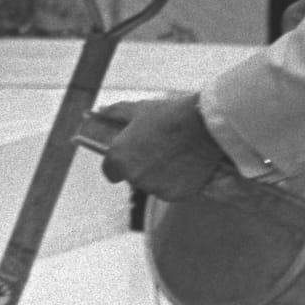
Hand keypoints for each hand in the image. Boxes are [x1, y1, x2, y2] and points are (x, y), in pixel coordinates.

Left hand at [95, 95, 229, 202]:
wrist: (204, 125)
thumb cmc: (170, 115)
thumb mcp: (139, 109)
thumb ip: (115, 113)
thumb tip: (100, 112)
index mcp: (120, 157)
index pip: (110, 171)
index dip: (119, 163)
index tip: (131, 155)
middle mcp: (134, 176)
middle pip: (133, 177)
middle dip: (143, 166)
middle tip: (159, 148)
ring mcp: (155, 188)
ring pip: (153, 185)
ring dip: (160, 175)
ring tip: (176, 154)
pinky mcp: (175, 195)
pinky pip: (171, 190)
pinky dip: (177, 182)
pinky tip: (186, 164)